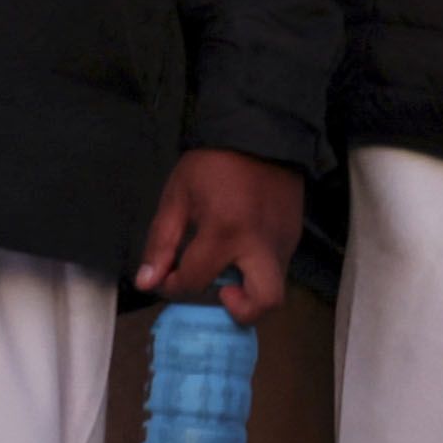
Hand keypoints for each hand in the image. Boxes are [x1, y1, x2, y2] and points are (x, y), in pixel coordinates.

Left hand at [133, 146, 299, 321]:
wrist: (261, 131)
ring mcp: (283, 242)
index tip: (168, 277)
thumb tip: (148, 283)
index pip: (196, 282)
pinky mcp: (294, 236)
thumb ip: (161, 243)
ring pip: (275, 288)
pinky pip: (278, 266)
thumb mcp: (178, 197)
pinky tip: (241, 248)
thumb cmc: (213, 163)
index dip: (174, 287)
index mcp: (225, 232)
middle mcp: (260, 244)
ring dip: (249, 290)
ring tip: (228, 268)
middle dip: (239, 311)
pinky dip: (257, 269)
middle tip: (220, 294)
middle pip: (263, 302)